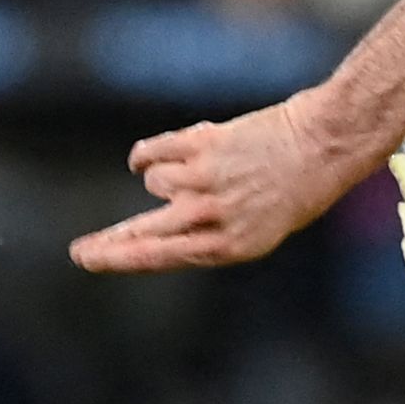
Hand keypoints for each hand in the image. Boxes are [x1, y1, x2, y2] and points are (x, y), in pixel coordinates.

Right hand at [70, 91, 379, 272]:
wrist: (324, 143)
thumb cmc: (296, 188)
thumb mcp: (260, 226)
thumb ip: (209, 232)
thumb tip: (152, 229)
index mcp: (232, 245)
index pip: (161, 258)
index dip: (121, 260)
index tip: (89, 260)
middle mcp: (214, 216)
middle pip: (143, 234)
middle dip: (109, 245)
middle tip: (80, 252)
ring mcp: (205, 180)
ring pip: (154, 182)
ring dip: (170, 174)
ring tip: (209, 170)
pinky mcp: (200, 145)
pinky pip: (151, 152)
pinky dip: (149, 153)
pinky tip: (153, 157)